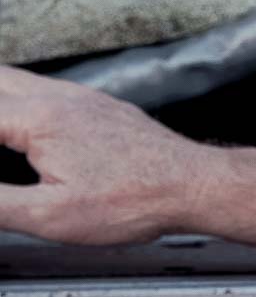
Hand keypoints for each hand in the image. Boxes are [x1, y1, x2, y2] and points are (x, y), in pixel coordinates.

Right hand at [0, 65, 218, 245]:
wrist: (196, 185)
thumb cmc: (136, 201)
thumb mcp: (50, 216)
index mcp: (39, 119)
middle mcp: (60, 98)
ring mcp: (83, 99)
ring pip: (17, 80)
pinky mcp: (100, 108)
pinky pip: (43, 90)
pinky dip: (14, 96)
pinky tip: (16, 119)